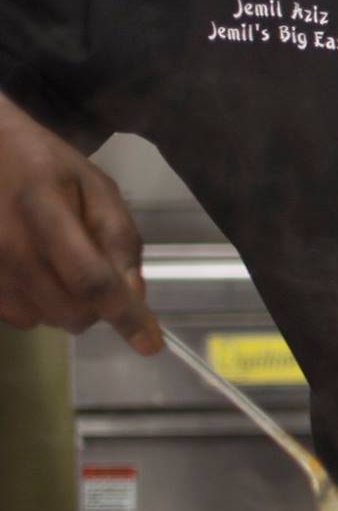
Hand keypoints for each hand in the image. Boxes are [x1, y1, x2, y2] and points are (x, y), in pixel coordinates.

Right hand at [0, 99, 159, 352]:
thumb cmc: (42, 166)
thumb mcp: (95, 186)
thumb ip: (119, 238)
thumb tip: (134, 296)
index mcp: (43, 209)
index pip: (90, 278)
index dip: (124, 315)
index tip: (150, 344)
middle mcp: (5, 243)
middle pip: (69, 309)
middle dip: (99, 306)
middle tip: (98, 272)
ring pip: (45, 319)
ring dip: (67, 305)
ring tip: (59, 262)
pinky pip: (18, 317)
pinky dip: (38, 304)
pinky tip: (34, 269)